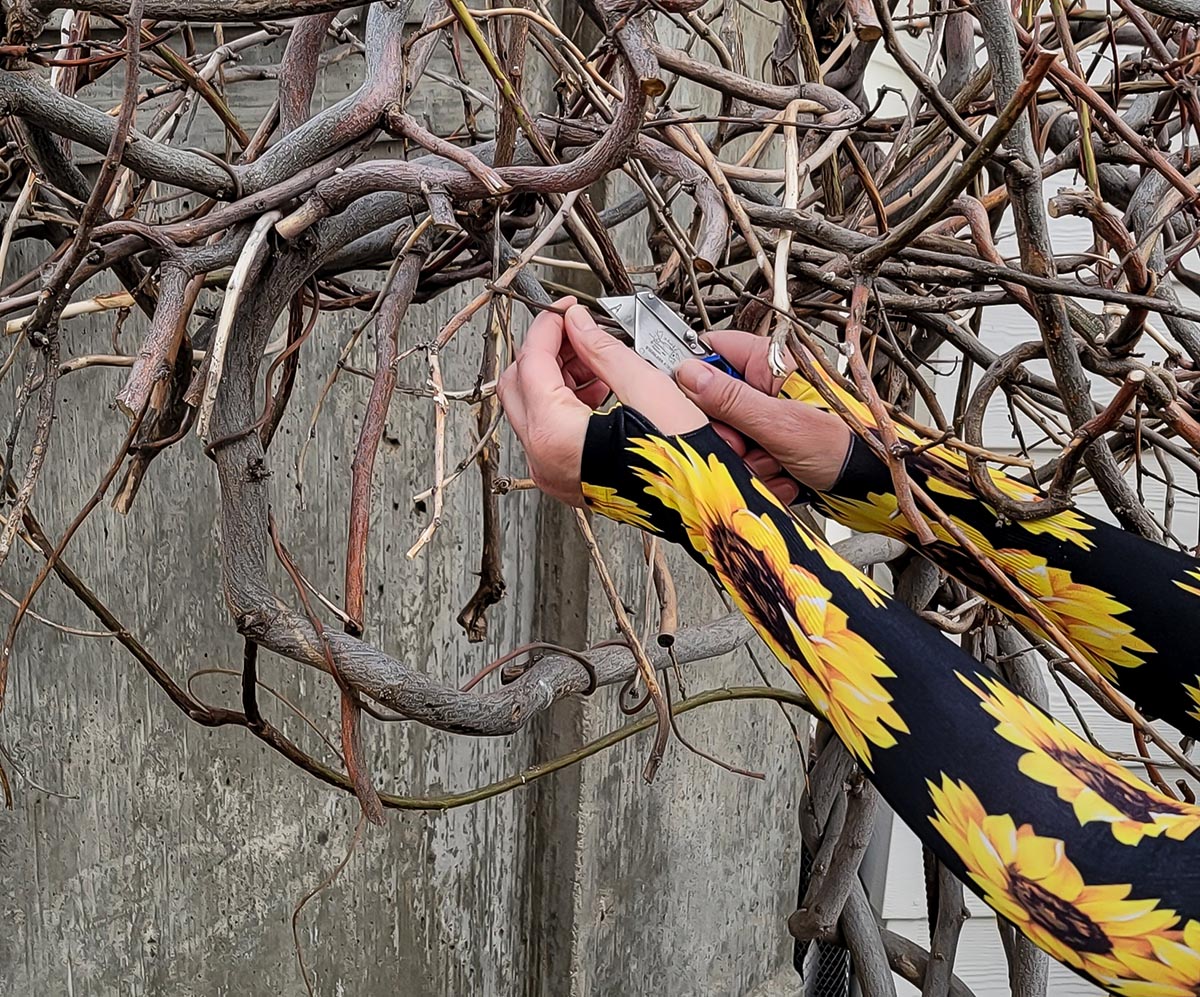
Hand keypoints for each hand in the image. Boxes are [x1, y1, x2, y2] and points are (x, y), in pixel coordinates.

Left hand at [497, 297, 704, 505]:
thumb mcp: (644, 388)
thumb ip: (602, 350)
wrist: (702, 506)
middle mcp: (544, 459)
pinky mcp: (568, 481)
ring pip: (532, 409)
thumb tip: (579, 324)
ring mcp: (553, 474)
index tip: (568, 309)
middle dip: (547, 351)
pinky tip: (600, 389)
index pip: (532, 362)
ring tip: (596, 359)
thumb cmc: (681, 463)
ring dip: (556, 376)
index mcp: (555, 434)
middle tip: (578, 330)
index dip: (550, 326)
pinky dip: (564, 404)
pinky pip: (550, 434)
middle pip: (519, 386)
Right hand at [674, 330, 851, 497]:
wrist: (875, 484)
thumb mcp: (781, 422)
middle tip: (746, 445)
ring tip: (776, 463)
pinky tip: (785, 476)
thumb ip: (731, 400)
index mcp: (770, 362)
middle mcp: (766, 387)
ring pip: (728, 438)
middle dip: (727, 434)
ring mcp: (768, 419)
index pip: (712, 350)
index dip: (694, 374)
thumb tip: (689, 375)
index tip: (689, 402)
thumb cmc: (848, 444)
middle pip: (713, 403)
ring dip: (747, 460)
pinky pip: (746, 461)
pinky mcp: (771, 447)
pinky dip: (761, 475)